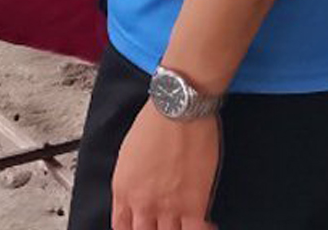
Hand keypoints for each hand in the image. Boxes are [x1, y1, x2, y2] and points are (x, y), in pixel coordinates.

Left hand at [111, 105, 219, 229]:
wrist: (179, 110)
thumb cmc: (155, 122)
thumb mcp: (128, 155)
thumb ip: (131, 182)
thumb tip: (138, 194)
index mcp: (124, 190)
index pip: (121, 228)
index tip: (142, 227)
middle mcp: (143, 203)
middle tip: (163, 223)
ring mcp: (168, 207)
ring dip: (176, 229)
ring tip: (184, 222)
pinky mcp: (194, 204)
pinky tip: (206, 224)